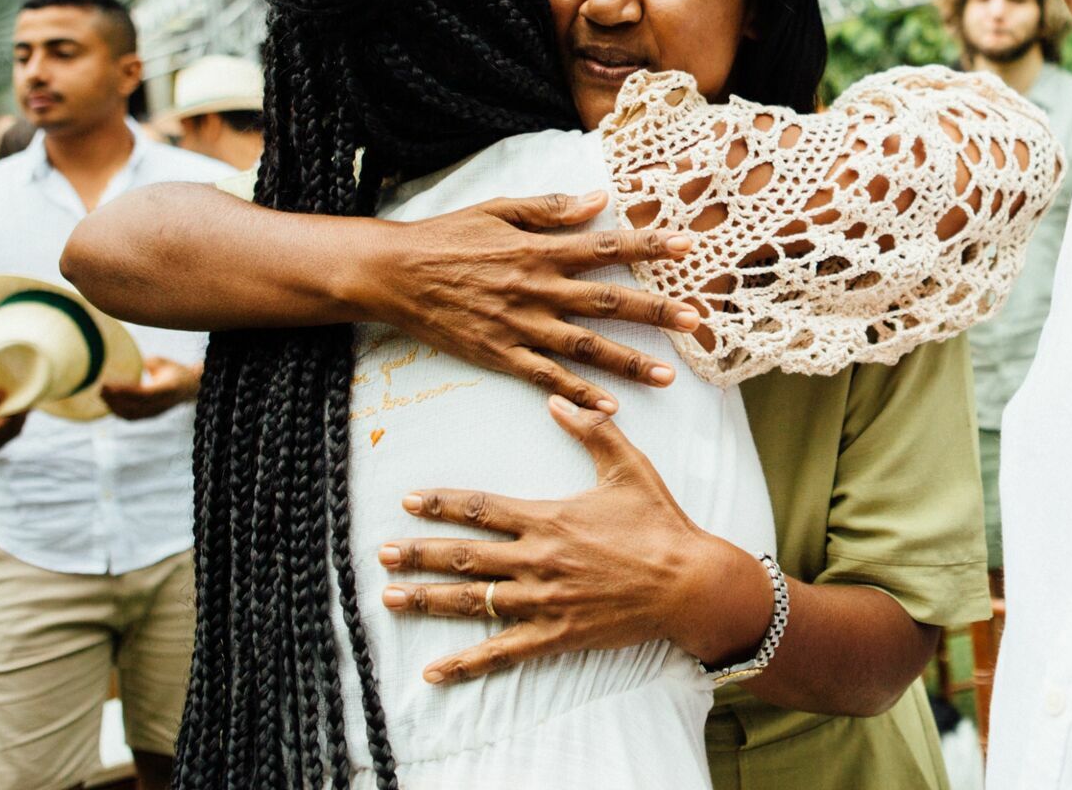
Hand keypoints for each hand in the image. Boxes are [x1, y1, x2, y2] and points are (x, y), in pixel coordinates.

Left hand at [101, 357, 202, 419]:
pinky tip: (108, 402)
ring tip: (101, 395)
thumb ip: (143, 365)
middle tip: (99, 388)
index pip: (143, 394)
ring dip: (114, 406)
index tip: (107, 384)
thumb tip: (122, 363)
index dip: (123, 391)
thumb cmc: (173, 370)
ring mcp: (157, 412)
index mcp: (168, 388)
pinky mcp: (151, 416)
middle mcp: (163, 404)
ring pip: (131, 415)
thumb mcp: (161, 362)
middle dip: (114, 399)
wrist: (190, 387)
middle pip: (134, 407)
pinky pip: (131, 417)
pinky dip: (118, 411)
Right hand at [355, 191, 705, 413]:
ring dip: (629, 362)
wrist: (392, 274)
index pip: (606, 246)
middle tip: (695, 319)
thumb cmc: (446, 236)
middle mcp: (536, 289)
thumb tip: (600, 199)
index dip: (648, 245)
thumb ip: (551, 209)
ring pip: (585, 348)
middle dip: (655, 310)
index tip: (687, 245)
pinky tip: (611, 408)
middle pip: (607, 302)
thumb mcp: (498, 209)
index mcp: (539, 250)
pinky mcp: (500, 354)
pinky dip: (579, 394)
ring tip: (670, 375)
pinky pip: (547, 378)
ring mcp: (519, 325)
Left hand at [378, 395, 772, 683]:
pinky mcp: (556, 635)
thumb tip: (558, 400)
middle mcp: (537, 559)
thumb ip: (591, 431)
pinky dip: (466, 664)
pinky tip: (434, 672)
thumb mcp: (629, 468)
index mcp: (548, 518)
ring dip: (427, 599)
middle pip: (464, 556)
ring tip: (390, 597)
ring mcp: (543, 600)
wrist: (690, 582)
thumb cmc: (660, 523)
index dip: (442, 504)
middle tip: (382, 553)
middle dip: (418, 553)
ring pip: (472, 600)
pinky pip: (502, 652)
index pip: (481, 508)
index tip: (409, 501)